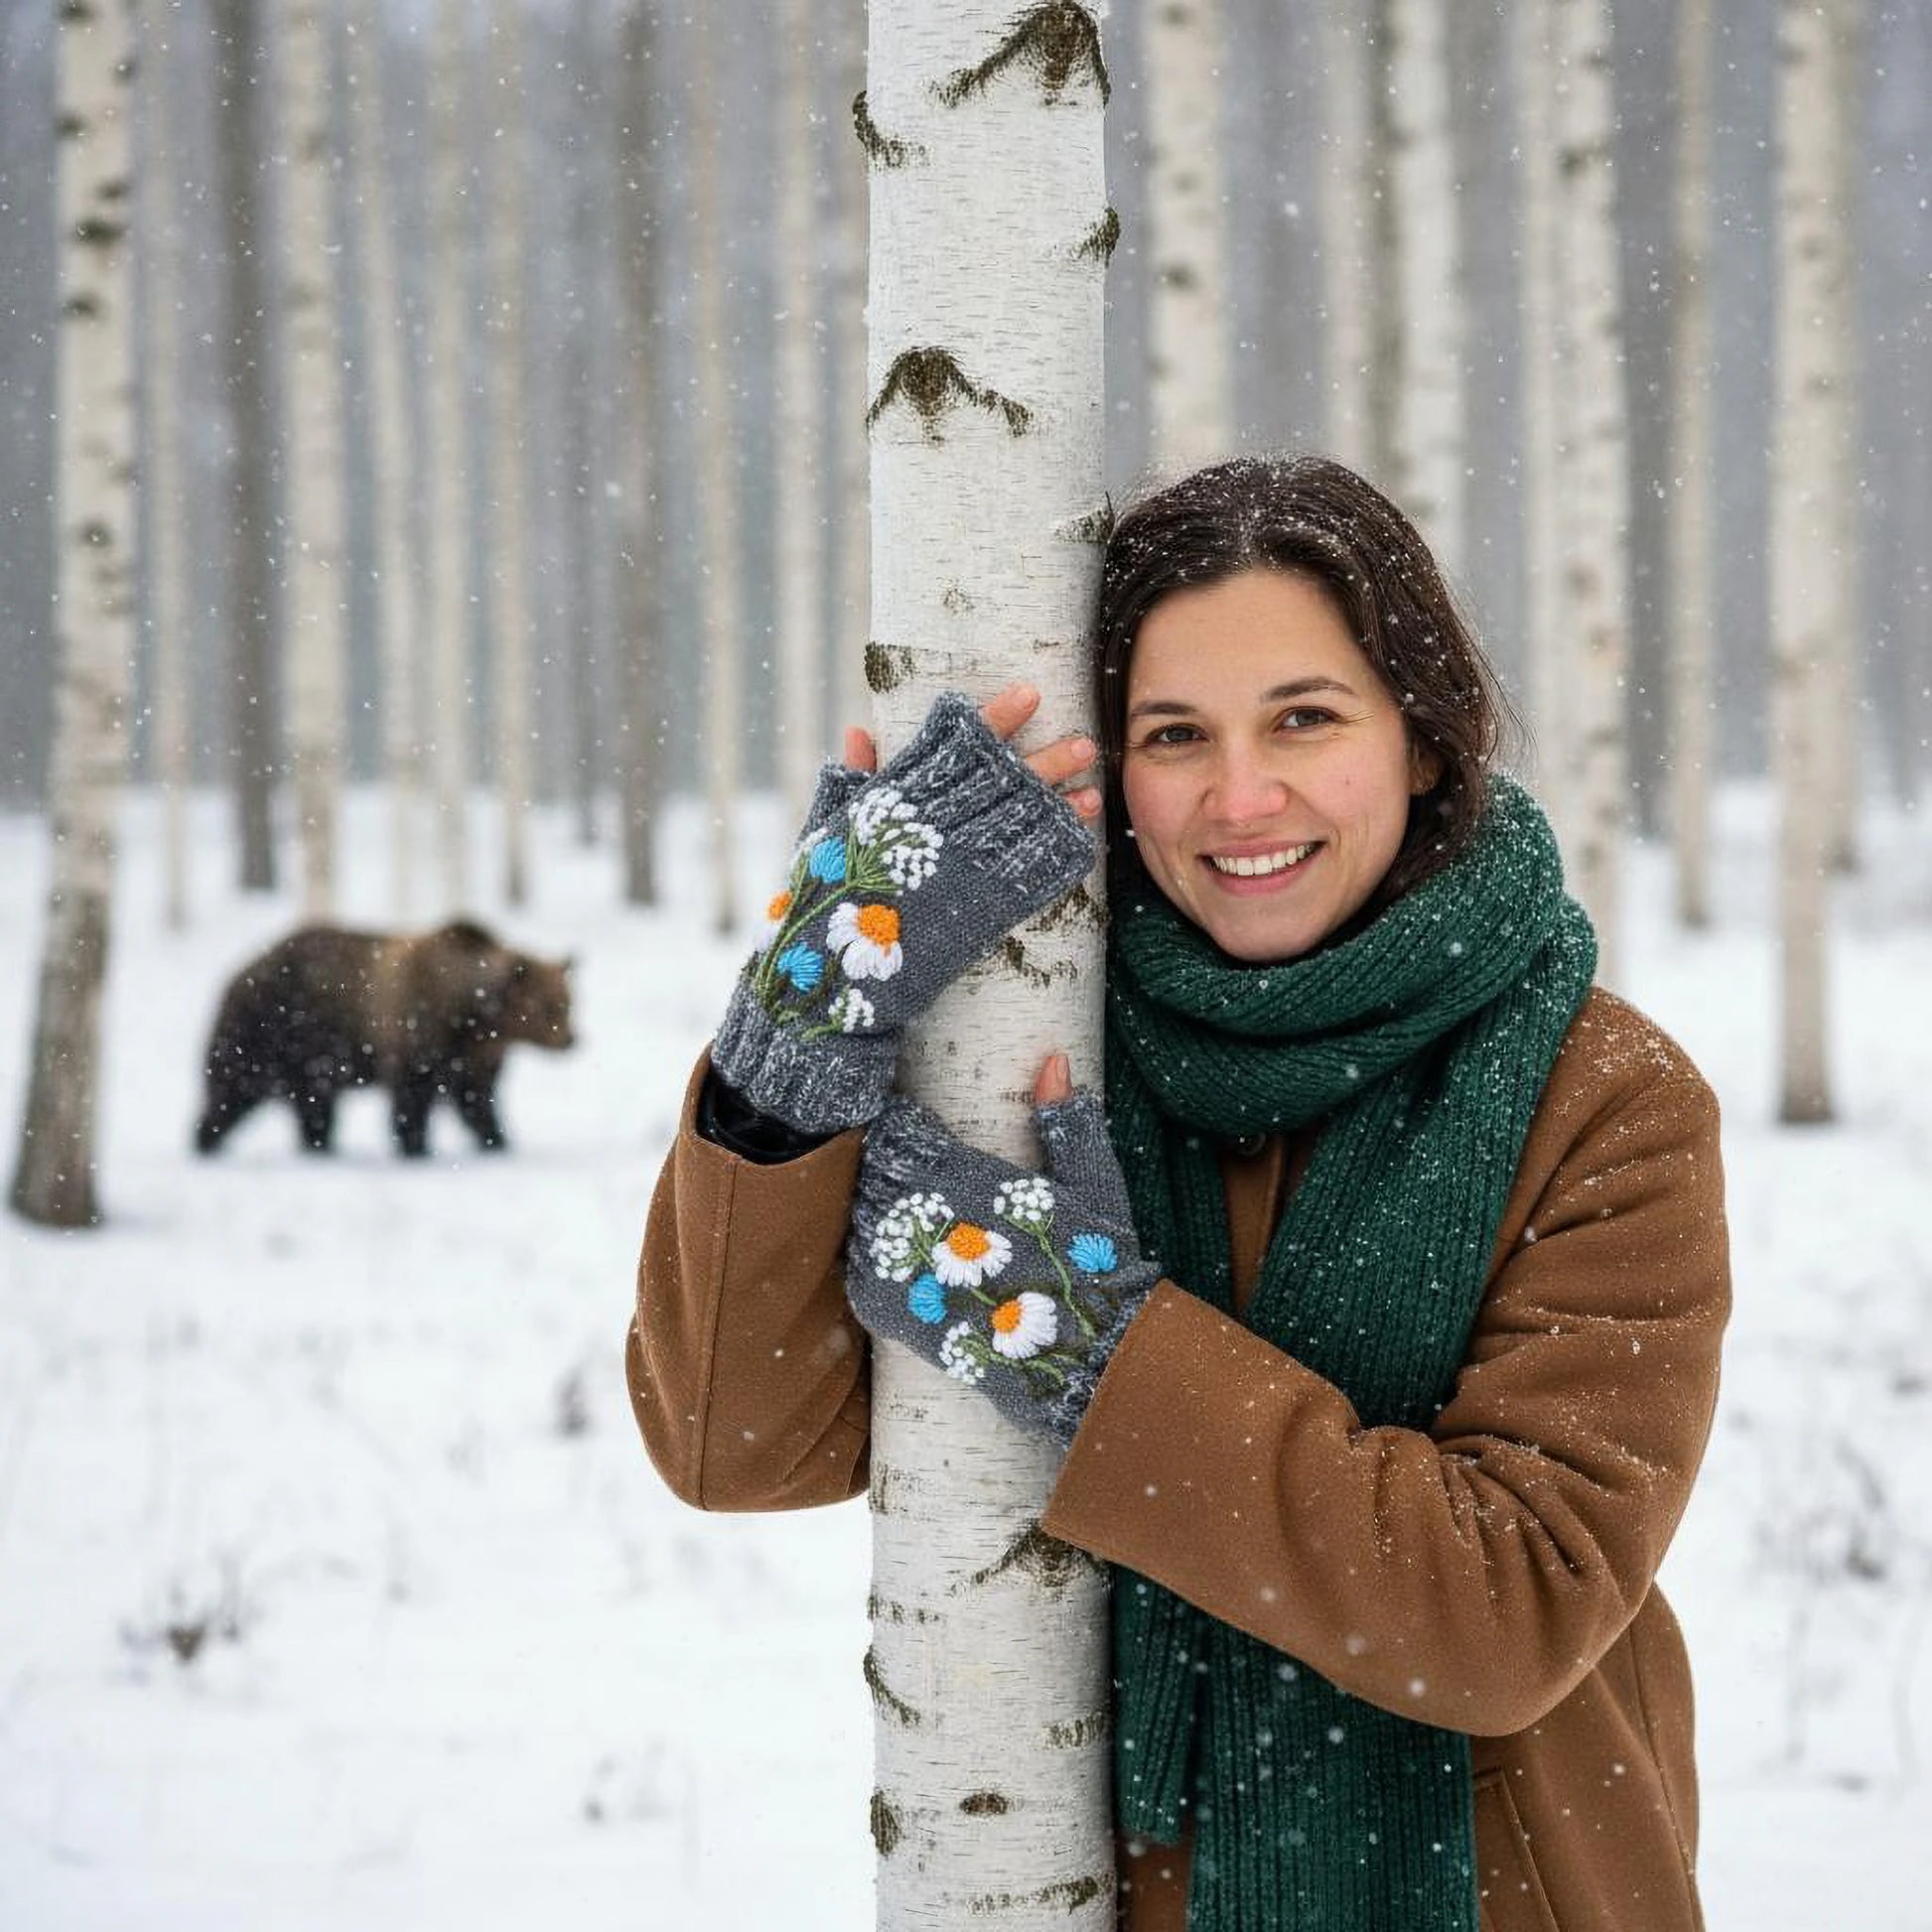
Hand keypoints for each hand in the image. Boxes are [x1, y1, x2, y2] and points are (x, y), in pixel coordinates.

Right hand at [709, 691, 1097, 1134]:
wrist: (831, 976)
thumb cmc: (821, 900)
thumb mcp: (825, 834)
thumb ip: (851, 785)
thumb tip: (858, 732)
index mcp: (896, 805)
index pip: (955, 749)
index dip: (995, 720)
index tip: (1030, 693)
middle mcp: (933, 831)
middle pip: (1001, 786)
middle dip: (1046, 761)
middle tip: (1084, 741)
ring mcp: (960, 872)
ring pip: (1022, 827)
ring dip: (1061, 805)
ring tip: (1092, 786)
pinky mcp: (978, 913)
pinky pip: (1030, 877)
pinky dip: (1057, 856)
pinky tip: (1081, 838)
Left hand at [847, 1082, 1153, 1445]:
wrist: (1085, 1361)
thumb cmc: (1094, 1269)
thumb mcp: (1093, 1185)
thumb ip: (1066, 1121)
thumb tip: (1053, 1059)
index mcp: (971, 1179)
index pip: (902, 1132)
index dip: (901, 1125)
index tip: (911, 1124)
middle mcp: (927, 1218)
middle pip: (873, 1169)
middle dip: (883, 1162)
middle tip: (897, 1163)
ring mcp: (903, 1266)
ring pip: (859, 1214)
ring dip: (873, 1206)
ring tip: (901, 1208)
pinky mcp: (891, 1312)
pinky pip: (856, 1266)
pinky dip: (868, 1253)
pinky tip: (894, 1251)